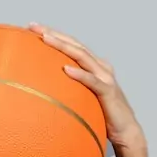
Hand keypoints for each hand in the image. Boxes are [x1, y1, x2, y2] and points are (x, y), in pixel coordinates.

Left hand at [30, 23, 146, 153]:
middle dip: (54, 34)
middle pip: (75, 45)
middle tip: (34, 26)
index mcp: (93, 65)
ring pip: (83, 57)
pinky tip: (66, 69)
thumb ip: (67, 87)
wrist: (124, 130)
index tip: (32, 27)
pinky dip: (79, 74)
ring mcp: (105, 78)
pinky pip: (92, 81)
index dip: (53, 34)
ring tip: (46, 38)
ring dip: (63, 47)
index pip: (71, 45)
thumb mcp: (80, 96)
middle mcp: (100, 67)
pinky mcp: (108, 92)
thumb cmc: (100, 113)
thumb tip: (41, 86)